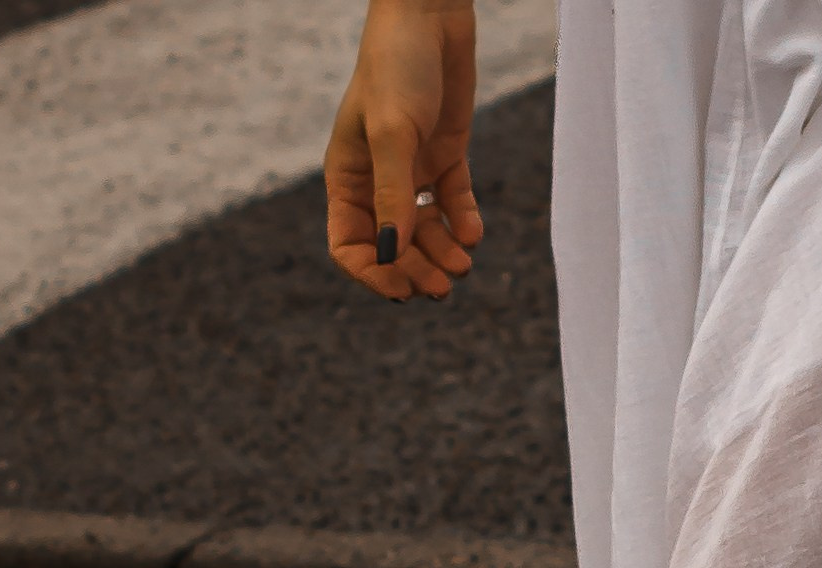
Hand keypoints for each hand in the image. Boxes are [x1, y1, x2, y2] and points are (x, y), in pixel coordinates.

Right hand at [324, 0, 483, 303]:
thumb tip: (393, 254)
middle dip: (416, 270)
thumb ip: (393, 194)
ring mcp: (412, 170)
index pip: (351, 245)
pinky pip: (453, 202)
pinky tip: (473, 233)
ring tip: (464, 266)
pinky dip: (463, 221)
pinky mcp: (444, 155)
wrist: (430, 13)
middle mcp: (377, 180)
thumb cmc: (398, 66)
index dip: (373, 273)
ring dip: (443, 254)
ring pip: (425, 231)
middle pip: (392, 247)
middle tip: (443, 286)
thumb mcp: (392, 132)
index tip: (401, 287)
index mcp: (347, 178)